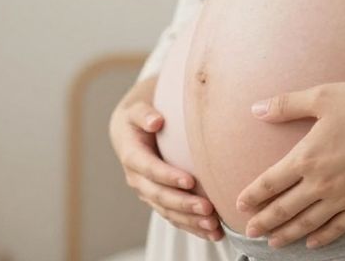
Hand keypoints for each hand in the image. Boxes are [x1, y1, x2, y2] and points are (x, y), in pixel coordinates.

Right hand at [109, 77, 222, 241]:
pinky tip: (212, 233)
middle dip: (183, 203)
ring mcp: (148, 192)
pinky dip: (192, 227)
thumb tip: (156, 121)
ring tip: (213, 226)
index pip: (149, 168)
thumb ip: (143, 114)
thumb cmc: (139, 117)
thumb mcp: (136, 110)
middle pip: (159, 195)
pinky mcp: (159, 201)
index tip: (190, 181)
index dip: (168, 176)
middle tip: (207, 208)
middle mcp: (137, 178)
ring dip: (190, 220)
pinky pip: (174, 217)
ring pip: (167, 211)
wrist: (131, 131)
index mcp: (131, 155)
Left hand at [236, 81, 344, 249]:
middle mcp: (321, 183)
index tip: (240, 204)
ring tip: (273, 242)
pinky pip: (338, 228)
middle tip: (250, 232)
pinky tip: (313, 243)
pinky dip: (322, 238)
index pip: (270, 182)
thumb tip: (255, 110)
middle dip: (264, 222)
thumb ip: (286, 104)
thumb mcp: (323, 96)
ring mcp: (344, 198)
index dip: (253, 195)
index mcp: (306, 157)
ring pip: (308, 223)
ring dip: (287, 234)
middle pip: (284, 209)